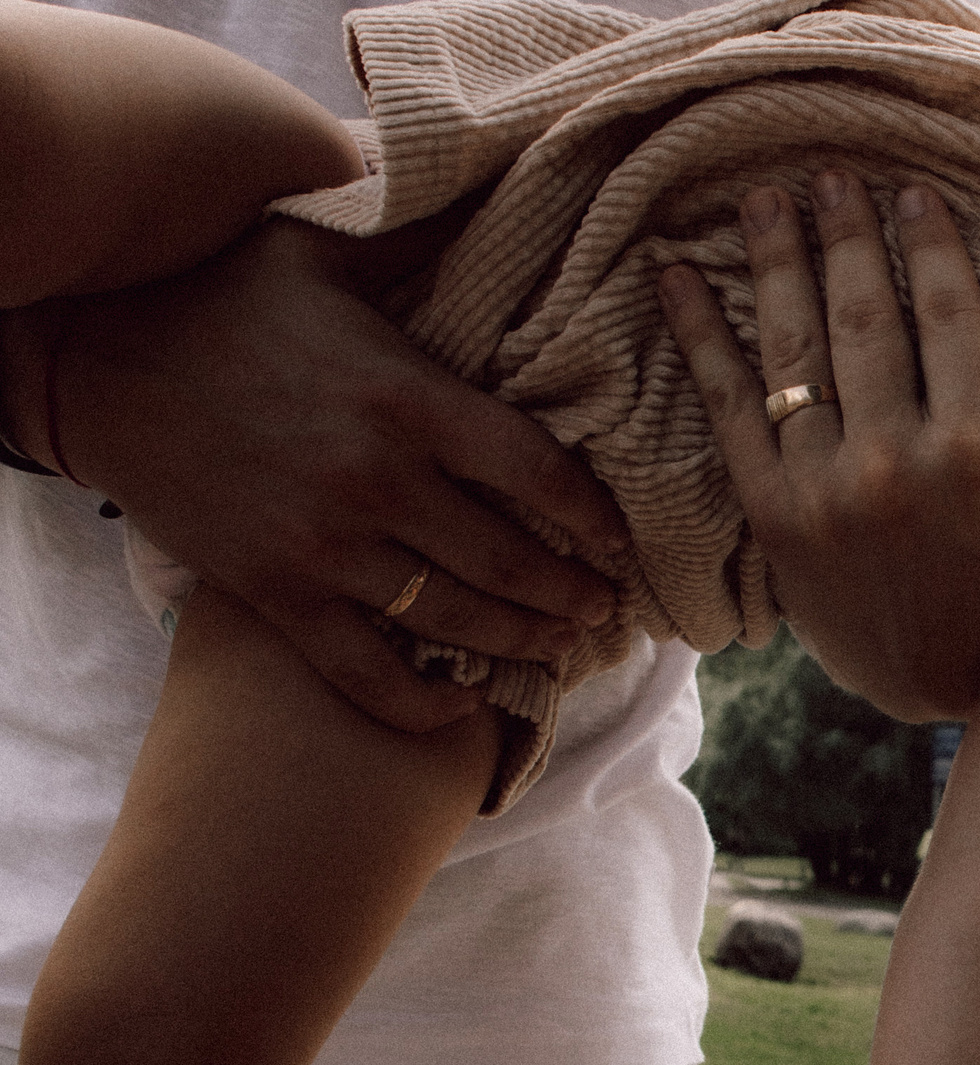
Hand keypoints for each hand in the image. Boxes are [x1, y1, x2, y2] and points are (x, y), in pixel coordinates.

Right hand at [7, 218, 627, 730]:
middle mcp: (377, 482)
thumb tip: (505, 176)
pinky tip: (458, 709)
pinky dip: (417, 703)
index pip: (536, 470)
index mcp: (408, 401)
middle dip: (571, 595)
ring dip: (519, 644)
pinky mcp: (274, 592)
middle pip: (510, 560)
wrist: (96, 362)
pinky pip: (361, 670)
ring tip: (559, 650)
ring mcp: (325, 546)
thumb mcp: (326, 249)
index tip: (619, 538)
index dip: (593, 515)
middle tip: (607, 613)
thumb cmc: (221, 296)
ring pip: (452, 620)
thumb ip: (424, 230)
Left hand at [659, 176, 979, 721]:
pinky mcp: (777, 520)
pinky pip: (731, 412)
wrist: (973, 688)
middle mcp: (899, 459)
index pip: (948, 311)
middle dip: (844, 234)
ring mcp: (828, 490)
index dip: (928, 243)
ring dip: (773, 262)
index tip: (912, 194)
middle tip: (828, 175)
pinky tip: (677, 280)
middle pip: (864, 315)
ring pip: (795, 349)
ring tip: (762, 203)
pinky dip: (700, 339)